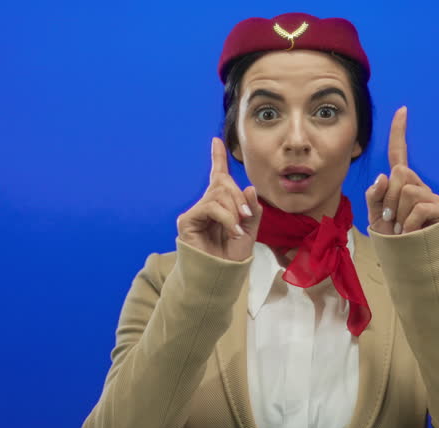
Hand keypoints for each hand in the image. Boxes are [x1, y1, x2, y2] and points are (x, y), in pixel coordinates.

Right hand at [177, 137, 262, 260]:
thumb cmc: (234, 255)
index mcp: (221, 204)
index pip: (219, 176)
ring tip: (237, 229)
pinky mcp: (187, 221)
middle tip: (247, 217)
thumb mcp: (251, 230)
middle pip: (223, 183)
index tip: (216, 140)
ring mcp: (195, 212)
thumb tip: (249, 188)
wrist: (223, 275)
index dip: (218, 158)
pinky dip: (226, 217)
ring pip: (218, 194)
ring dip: (234, 210)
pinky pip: (210, 207)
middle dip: (239, 197)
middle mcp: (206, 204)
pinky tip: (231, 231)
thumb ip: (252, 209)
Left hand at [367, 107, 438, 234]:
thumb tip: (384, 176)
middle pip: (400, 174)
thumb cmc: (394, 239)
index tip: (402, 110)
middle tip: (392, 222)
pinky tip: (412, 234)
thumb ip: (374, 197)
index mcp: (402, 184)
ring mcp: (433, 197)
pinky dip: (410, 225)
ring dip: (399, 216)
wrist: (409, 262)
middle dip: (389, 199)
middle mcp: (419, 186)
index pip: (399, 154)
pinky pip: (419, 208)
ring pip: (408, 192)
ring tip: (403, 230)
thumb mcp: (376, 217)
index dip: (399, 133)